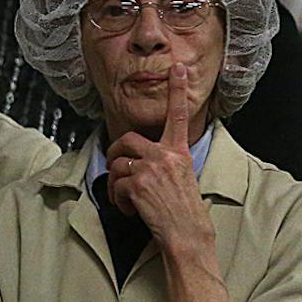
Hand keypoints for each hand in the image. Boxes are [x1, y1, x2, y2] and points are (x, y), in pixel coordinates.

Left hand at [104, 65, 213, 253]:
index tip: (176, 68)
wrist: (187, 233)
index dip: (177, 90)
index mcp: (179, 152)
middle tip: (117, 169)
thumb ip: (166, 161)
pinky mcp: (139, 184)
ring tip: (128, 200)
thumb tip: (139, 160)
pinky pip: (116, 186)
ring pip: (116, 165)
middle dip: (114, 152)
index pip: (178, 116)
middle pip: (127, 140)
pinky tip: (132, 211)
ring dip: (115, 184)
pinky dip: (119, 201)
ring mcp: (152, 168)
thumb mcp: (182, 177)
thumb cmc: (183, 210)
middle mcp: (166, 155)